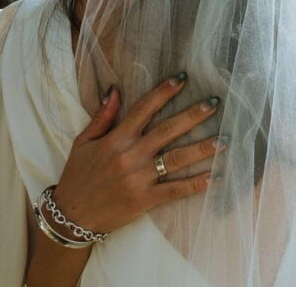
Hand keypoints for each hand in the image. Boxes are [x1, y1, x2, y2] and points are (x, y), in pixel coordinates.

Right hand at [49, 73, 224, 235]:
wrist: (71, 217)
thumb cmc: (77, 176)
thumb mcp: (83, 142)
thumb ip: (102, 116)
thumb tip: (115, 89)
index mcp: (117, 138)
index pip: (145, 108)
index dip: (164, 91)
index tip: (183, 77)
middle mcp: (131, 155)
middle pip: (169, 129)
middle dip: (194, 115)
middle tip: (215, 103)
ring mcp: (139, 178)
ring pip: (177, 158)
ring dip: (203, 148)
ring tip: (224, 139)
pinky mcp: (145, 200)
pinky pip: (175, 190)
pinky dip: (195, 184)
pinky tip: (214, 177)